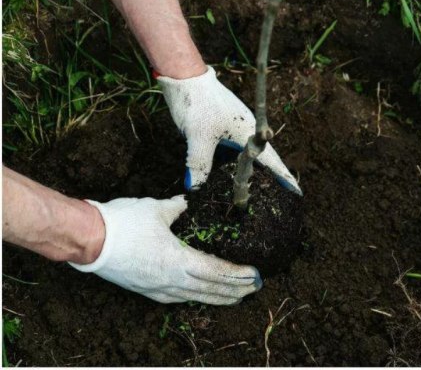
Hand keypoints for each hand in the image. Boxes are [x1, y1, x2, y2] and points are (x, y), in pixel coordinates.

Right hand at [69, 196, 261, 304]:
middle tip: (253, 289)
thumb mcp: (157, 209)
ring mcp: (157, 288)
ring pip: (194, 297)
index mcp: (178, 261)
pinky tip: (200, 296)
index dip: (237, 275)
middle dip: (234, 290)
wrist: (87, 240)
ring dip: (217, 297)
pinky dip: (194, 297)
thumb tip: (188, 202)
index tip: (254, 275)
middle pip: (210, 289)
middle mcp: (170, 280)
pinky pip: (176, 297)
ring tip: (235, 297)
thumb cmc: (122, 223)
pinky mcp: (145, 289)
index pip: (216, 271)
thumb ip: (178, 208)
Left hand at [157, 66, 299, 192]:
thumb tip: (195, 188)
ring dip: (249, 171)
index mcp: (248, 132)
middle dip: (270, 177)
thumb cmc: (198, 104)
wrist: (186, 77)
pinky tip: (224, 172)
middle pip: (261, 159)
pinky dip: (232, 163)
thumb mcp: (198, 137)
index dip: (283, 177)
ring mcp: (234, 127)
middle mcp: (246, 130)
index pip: (271, 160)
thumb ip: (199, 163)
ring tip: (251, 190)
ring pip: (245, 155)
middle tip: (279, 196)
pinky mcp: (222, 125)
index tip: (297, 191)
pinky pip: (232, 149)